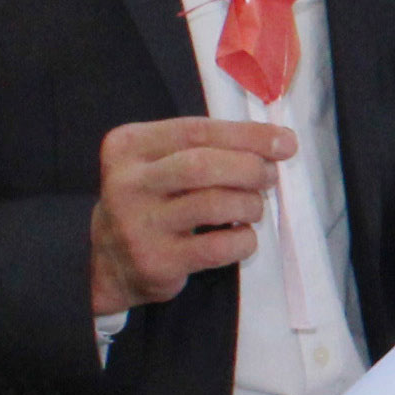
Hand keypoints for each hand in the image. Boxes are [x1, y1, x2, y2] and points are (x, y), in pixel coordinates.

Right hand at [92, 117, 297, 315]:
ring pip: (214, 204)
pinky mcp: (156, 261)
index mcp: (129, 147)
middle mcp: (128, 183)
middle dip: (250, 168)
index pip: (196, 131)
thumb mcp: (160, 164)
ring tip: (254, 207)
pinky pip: (217, 247)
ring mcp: (139, 224)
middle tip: (269, 176)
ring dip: (250, 203)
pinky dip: (243, 240)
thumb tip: (278, 142)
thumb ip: (207, 148)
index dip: (247, 134)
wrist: (109, 264)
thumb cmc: (151, 203)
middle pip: (203, 165)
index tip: (285, 141)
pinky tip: (242, 236)